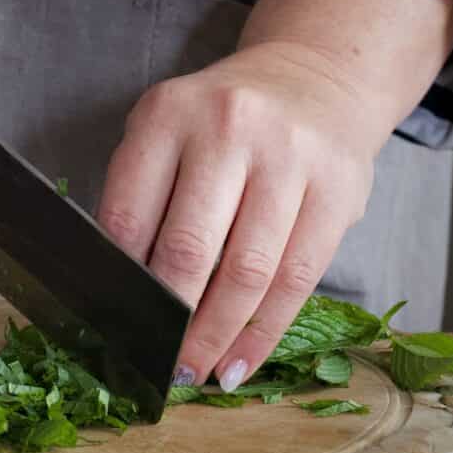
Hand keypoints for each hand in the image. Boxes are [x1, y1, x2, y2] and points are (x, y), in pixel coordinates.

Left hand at [97, 40, 382, 390]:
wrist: (314, 78)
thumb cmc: (222, 120)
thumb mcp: (167, 130)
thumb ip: (142, 192)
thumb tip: (121, 290)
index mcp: (169, 114)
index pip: (130, 213)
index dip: (119, 279)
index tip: (113, 322)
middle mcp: (229, 130)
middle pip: (190, 248)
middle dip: (168, 320)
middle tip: (153, 364)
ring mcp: (290, 159)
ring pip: (248, 273)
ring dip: (215, 337)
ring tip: (193, 374)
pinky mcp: (338, 191)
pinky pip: (298, 280)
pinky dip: (263, 333)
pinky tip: (239, 362)